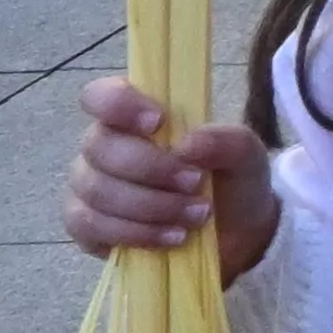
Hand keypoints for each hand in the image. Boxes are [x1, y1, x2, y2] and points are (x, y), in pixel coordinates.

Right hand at [63, 78, 272, 278]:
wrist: (235, 234)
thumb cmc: (231, 181)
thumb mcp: (246, 156)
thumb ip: (227, 141)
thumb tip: (187, 144)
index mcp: (136, 116)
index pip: (101, 95)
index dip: (119, 104)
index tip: (158, 122)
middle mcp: (104, 147)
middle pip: (100, 147)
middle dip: (151, 169)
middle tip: (196, 183)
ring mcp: (90, 186)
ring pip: (97, 190)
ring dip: (151, 206)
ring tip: (196, 215)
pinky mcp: (85, 226)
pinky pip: (90, 225)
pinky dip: (135, 233)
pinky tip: (172, 237)